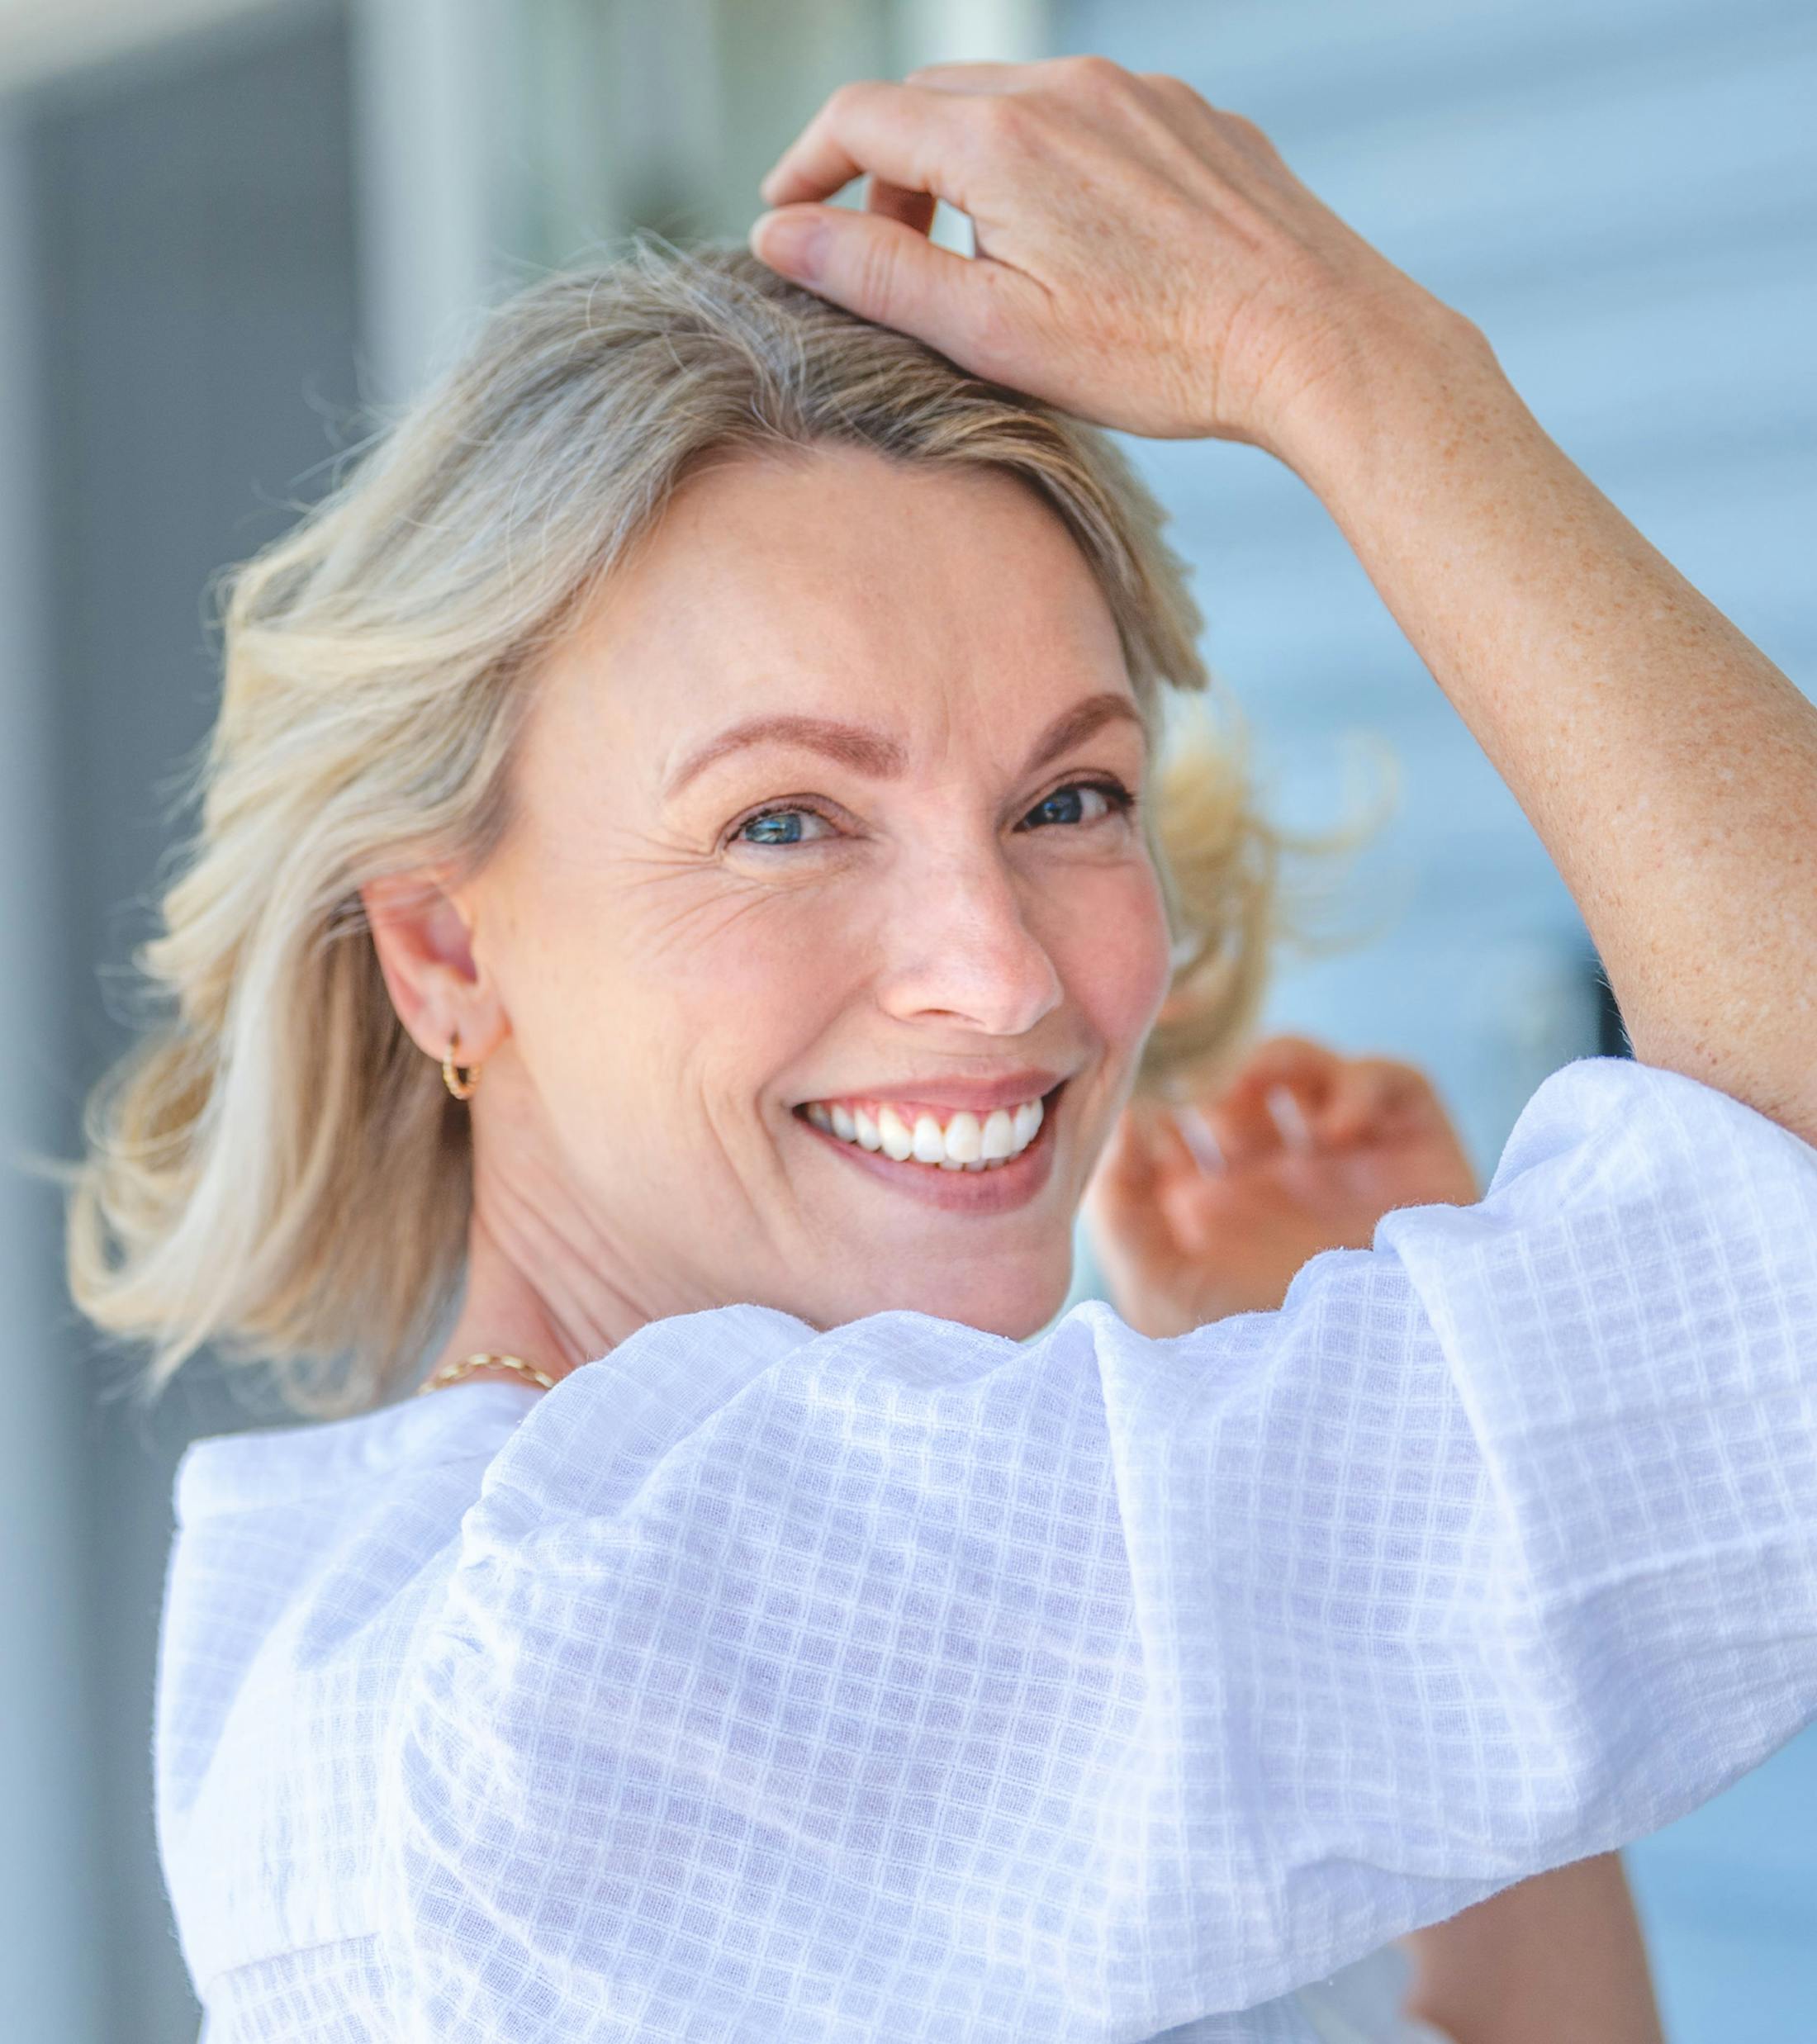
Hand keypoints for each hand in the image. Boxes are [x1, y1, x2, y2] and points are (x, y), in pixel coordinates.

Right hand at [750, 54, 1467, 455]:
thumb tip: (776, 234)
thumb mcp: (992, 333)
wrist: (1312, 336)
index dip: (805, 166)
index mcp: (998, 141)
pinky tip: (1077, 240)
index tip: (787, 216)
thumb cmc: (1156, 353)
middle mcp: (1063, 89)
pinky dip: (1049, 161)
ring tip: (983, 255)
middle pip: (930, 102)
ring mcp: (1137, 92)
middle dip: (885, 170)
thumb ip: (875, 274)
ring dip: (968, 164)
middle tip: (885, 253)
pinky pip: (1092, 115)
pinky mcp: (1193, 115)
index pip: (858, 118)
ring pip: (1013, 104)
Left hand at [1084, 1034, 1478, 1335]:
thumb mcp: (1161, 1294)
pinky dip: (1359, 1084)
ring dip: (1277, 1064)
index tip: (1141, 1120)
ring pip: (1308, 1072)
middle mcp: (1280, 1188)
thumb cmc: (1259, 1363)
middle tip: (1206, 1114)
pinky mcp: (1416, 1159)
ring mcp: (1348, 1169)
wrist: (1368, 1400)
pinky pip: (1391, 1083)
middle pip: (1237, 1093)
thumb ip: (1119, 1211)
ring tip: (1254, 1097)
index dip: (1154, 1110)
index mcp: (1216, 1219)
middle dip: (1217, 1085)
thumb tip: (1125, 1122)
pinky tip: (1332, 1131)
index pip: (1175, 1132)